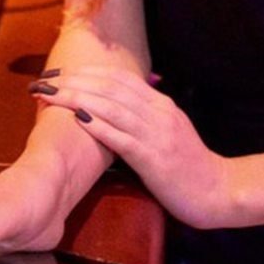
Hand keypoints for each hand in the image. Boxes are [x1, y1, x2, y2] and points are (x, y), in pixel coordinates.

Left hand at [32, 66, 236, 229]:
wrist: (218, 191)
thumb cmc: (189, 166)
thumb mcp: (168, 131)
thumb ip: (144, 116)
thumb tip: (113, 107)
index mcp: (160, 104)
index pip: (118, 78)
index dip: (86, 72)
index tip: (59, 73)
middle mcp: (158, 112)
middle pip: (110, 87)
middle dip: (74, 81)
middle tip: (45, 81)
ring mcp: (157, 134)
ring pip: (112, 107)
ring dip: (78, 98)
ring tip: (51, 95)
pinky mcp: (154, 158)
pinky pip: (122, 138)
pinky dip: (99, 126)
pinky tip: (78, 120)